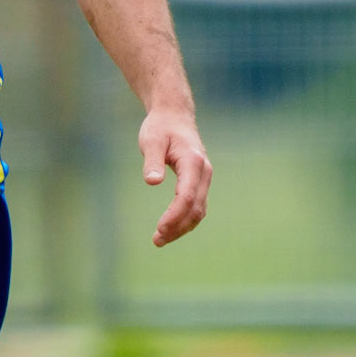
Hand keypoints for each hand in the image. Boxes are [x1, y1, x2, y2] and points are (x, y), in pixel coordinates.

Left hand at [139, 110, 211, 247]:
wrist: (174, 116)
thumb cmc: (160, 128)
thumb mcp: (151, 141)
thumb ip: (152, 161)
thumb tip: (152, 182)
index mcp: (193, 162)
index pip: (186, 196)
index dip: (174, 215)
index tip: (159, 229)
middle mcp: (204, 172)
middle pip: (195, 208)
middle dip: (178, 227)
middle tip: (156, 240)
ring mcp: (204, 178)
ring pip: (198, 210)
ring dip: (182, 227)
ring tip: (159, 239)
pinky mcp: (199, 182)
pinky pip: (197, 206)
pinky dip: (185, 220)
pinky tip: (170, 229)